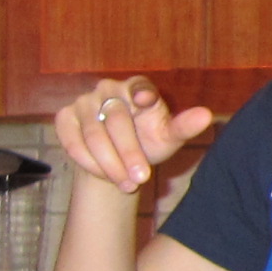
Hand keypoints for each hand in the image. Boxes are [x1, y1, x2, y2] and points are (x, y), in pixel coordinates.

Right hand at [54, 77, 212, 195]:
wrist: (117, 159)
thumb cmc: (148, 142)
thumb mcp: (168, 137)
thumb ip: (184, 127)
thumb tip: (207, 116)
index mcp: (137, 87)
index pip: (139, 86)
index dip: (141, 92)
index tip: (146, 101)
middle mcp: (108, 89)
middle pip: (116, 119)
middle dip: (129, 152)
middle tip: (141, 178)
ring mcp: (83, 102)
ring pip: (93, 135)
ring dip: (110, 164)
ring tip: (127, 184)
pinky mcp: (65, 119)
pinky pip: (73, 142)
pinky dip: (88, 163)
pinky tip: (104, 176)